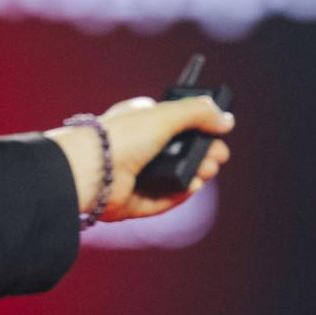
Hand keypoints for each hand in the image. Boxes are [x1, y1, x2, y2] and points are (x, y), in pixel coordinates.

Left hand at [45, 96, 235, 224]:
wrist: (89, 170)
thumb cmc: (120, 137)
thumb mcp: (165, 115)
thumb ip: (198, 112)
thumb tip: (226, 119)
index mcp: (138, 122)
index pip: (174, 124)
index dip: (198, 130)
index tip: (217, 132)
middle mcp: (134, 148)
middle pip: (178, 154)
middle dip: (203, 155)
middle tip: (216, 157)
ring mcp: (131, 177)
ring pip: (171, 178)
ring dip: (194, 175)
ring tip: (205, 172)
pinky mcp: (130, 202)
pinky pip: (160, 201)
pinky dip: (178, 195)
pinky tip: (191, 187)